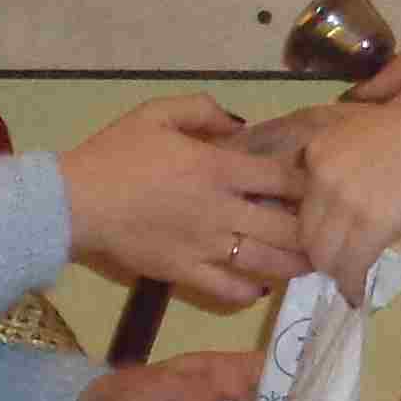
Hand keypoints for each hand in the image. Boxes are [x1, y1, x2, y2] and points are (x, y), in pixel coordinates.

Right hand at [59, 94, 308, 309]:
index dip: (309, 182)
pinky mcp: (186, 274)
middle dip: (312, 230)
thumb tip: (239, 124)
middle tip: (326, 230)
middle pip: (286, 227)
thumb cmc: (115, 154)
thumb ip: (203, 109)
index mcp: (218, 169)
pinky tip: (259, 284)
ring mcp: (205, 247)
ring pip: (266, 262)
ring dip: (294, 263)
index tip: (320, 184)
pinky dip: (251, 290)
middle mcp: (221, 211)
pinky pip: (230, 290)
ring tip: (309, 262)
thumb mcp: (156, 112)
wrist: (73, 202)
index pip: (282, 177)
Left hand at [293, 90, 400, 290]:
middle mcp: (319, 178)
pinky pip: (351, 266)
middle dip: (321, 254)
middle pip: (305, 234)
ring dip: (337, 272)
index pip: (300, 207)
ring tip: (350, 280)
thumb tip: (350, 205)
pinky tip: (358, 294)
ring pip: (323, 255)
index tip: (328, 240)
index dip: (314, 228)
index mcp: (316, 154)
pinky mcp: (370, 224)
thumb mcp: (362, 137)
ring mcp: (342, 202)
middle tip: (339, 265)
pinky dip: (353, 285)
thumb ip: (344, 168)